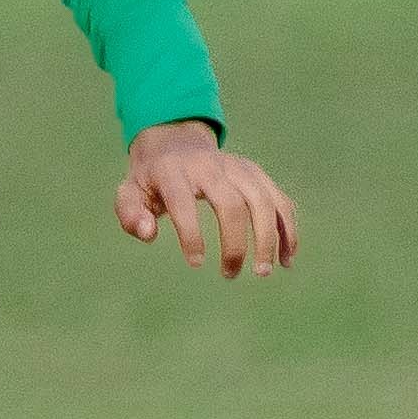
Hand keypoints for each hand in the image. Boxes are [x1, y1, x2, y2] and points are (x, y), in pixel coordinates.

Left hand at [118, 122, 297, 274]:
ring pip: (263, 201)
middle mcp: (211, 166)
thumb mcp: (130, 191)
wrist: (178, 143)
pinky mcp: (257, 174)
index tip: (196, 263)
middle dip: (235, 243)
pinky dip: (287, 230)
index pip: (183, 202)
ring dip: (269, 239)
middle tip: (230, 275)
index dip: (190, 234)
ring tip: (263, 272)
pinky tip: (287, 259)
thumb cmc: (152, 179)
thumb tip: (148, 234)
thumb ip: (131, 213)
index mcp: (174, 171)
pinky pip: (280, 201)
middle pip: (232, 203)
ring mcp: (239, 168)